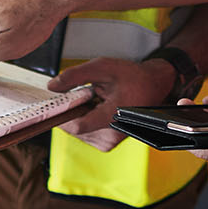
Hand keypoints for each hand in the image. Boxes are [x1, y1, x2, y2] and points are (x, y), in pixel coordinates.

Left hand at [45, 56, 178, 151]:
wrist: (154, 84)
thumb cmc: (134, 77)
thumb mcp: (102, 67)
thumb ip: (75, 76)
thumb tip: (53, 87)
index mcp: (111, 117)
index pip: (76, 126)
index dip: (63, 113)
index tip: (57, 102)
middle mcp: (112, 135)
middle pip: (75, 129)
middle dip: (72, 111)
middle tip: (80, 94)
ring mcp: (111, 140)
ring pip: (80, 131)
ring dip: (79, 115)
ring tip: (94, 98)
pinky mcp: (110, 141)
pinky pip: (88, 132)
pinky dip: (86, 118)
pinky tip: (97, 106)